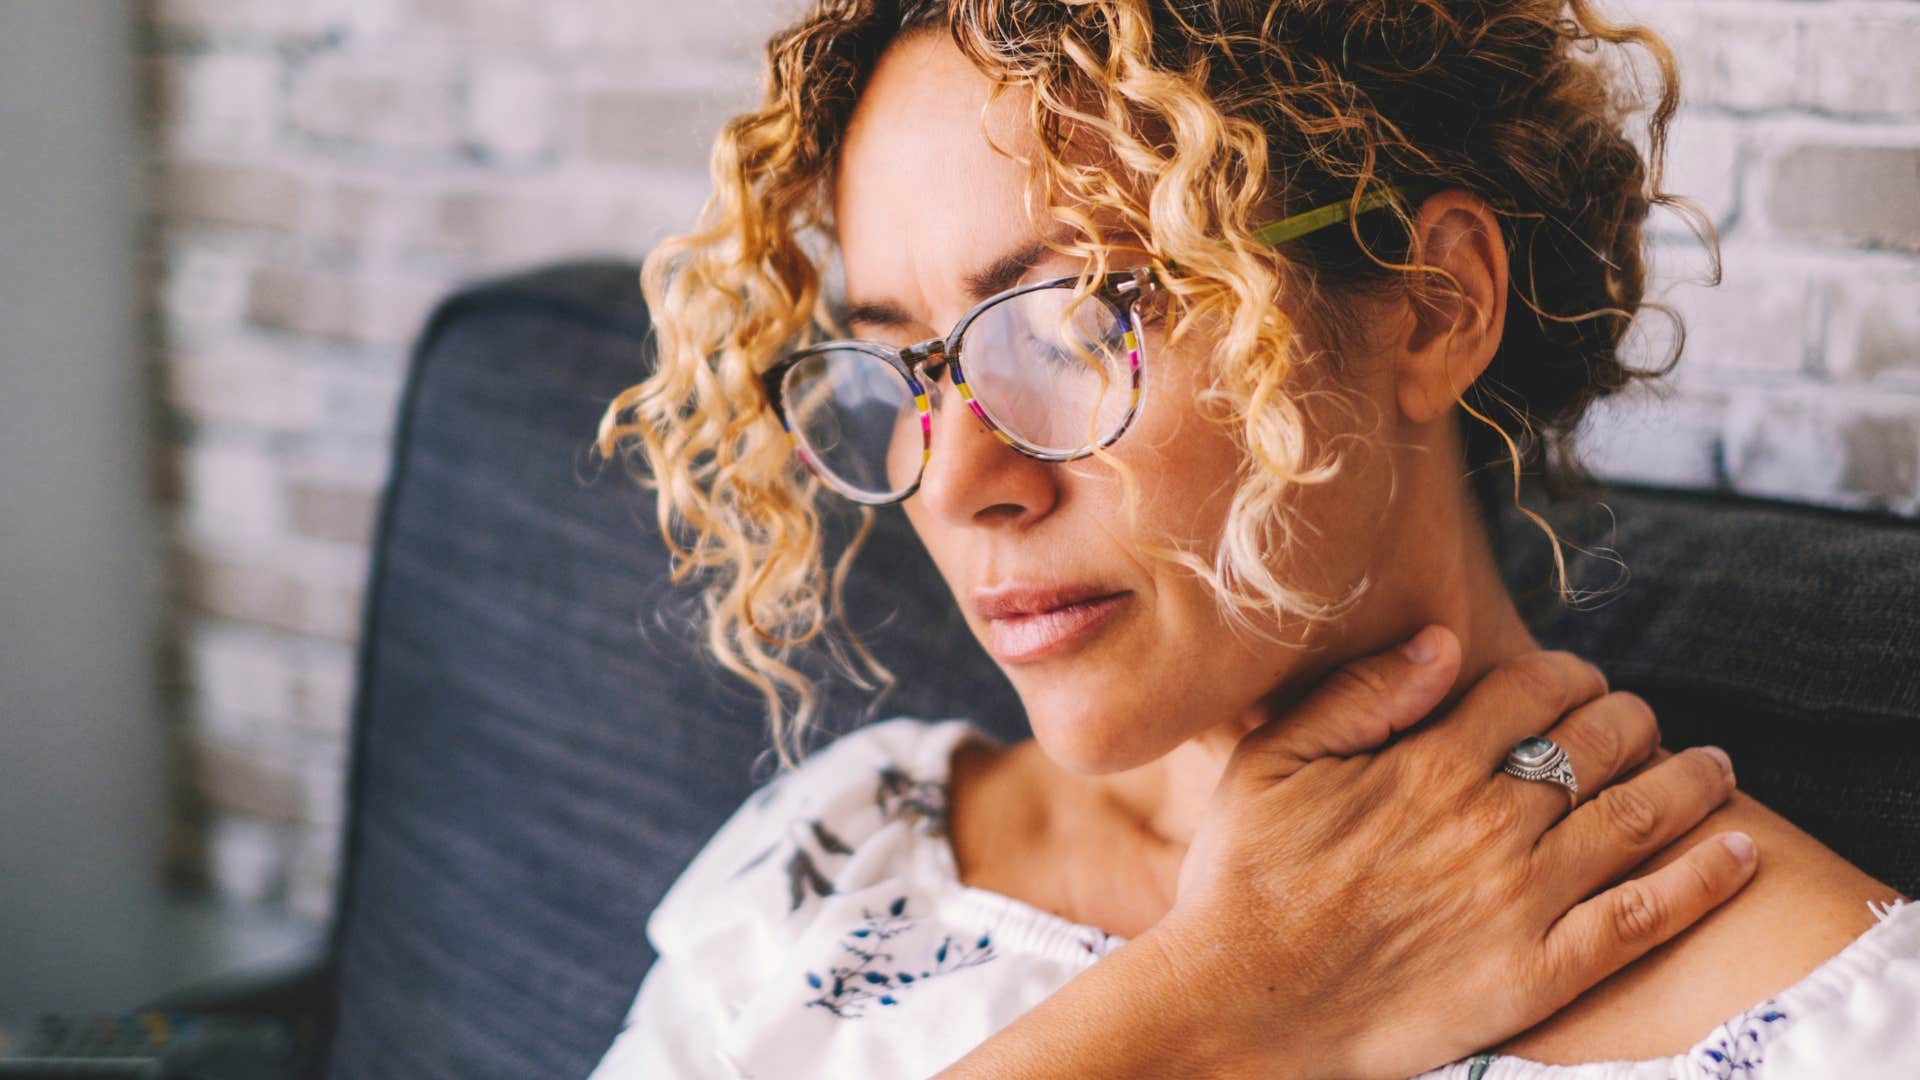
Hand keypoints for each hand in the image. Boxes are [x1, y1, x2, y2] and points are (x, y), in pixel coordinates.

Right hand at [1151, 625, 1751, 1079]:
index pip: (1533, 689)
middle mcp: (1489, 820)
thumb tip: (1442, 640)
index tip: (1578, 680)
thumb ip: (1361, 694)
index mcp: (1428, 762)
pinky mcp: (1541, 971)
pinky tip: (1735, 851)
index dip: (1569, 673)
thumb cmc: (1244, 877)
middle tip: (1641, 720)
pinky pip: (1646, 917)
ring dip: (1690, 779)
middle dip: (1633, 717)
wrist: (1243, 1000)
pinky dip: (1703, 879)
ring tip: (1716, 767)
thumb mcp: (1273, 760)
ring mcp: (1522, 897)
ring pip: (1638, 816)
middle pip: (1601, 742)